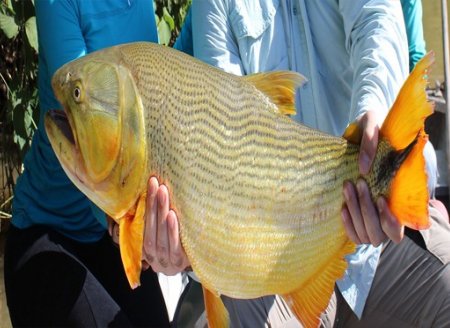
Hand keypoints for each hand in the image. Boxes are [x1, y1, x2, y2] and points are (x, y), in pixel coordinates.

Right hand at [142, 177, 189, 274]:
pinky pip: (173, 246)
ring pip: (160, 235)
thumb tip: (158, 192)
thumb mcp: (166, 238)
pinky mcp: (178, 262)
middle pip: (150, 228)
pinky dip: (172, 230)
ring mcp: (164, 261)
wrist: (199, 268)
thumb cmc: (180, 248)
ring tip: (163, 194)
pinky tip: (172, 215)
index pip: (143, 224)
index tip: (150, 184)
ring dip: (161, 213)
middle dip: (152, 204)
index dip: (146, 204)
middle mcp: (152, 256)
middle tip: (155, 184)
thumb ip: (159, 224)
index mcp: (146, 248)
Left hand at [341, 111, 403, 245]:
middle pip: (378, 234)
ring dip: (356, 213)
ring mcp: (370, 217)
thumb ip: (371, 140)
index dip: (390, 220)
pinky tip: (342, 207)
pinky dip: (347, 223)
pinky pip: (353, 233)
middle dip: (366, 212)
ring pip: (365, 234)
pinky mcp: (356, 215)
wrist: (359, 132)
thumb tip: (364, 168)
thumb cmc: (370, 129)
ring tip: (347, 187)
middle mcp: (386, 212)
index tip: (379, 199)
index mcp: (400, 196)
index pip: (398, 228)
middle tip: (358, 184)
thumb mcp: (371, 125)